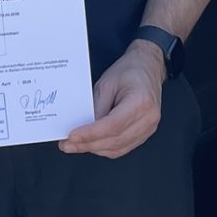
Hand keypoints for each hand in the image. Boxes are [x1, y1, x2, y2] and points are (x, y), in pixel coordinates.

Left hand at [60, 41, 162, 157]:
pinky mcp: (144, 134)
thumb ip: (96, 107)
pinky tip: (91, 144)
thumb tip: (82, 129)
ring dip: (94, 148)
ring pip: (117, 148)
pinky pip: (122, 148)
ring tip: (75, 145)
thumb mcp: (106, 84)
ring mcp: (149, 128)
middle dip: (88, 144)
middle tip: (67, 144)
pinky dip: (105, 148)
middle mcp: (148, 118)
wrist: (147, 68)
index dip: (91, 134)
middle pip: (115, 140)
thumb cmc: (129, 71)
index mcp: (141, 102)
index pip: (113, 125)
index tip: (72, 136)